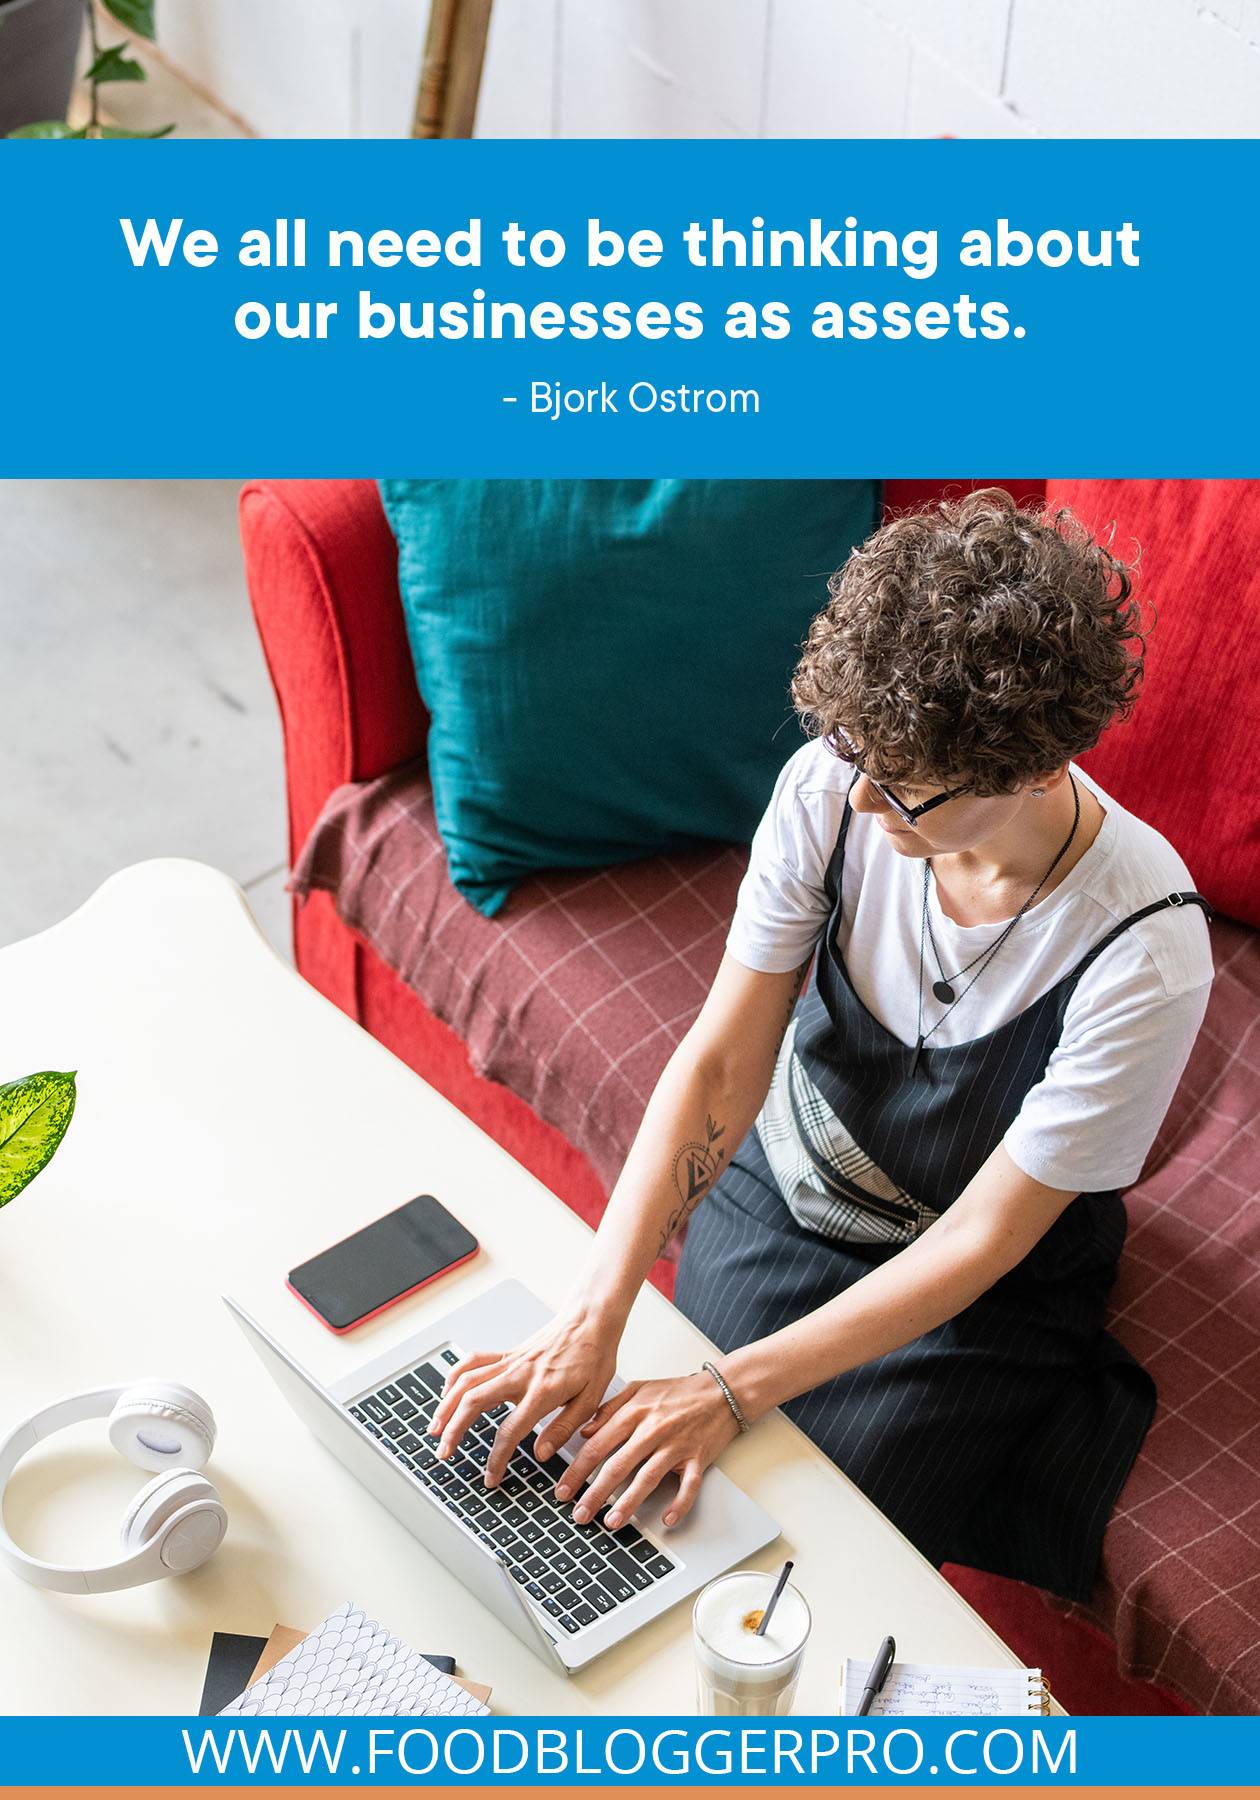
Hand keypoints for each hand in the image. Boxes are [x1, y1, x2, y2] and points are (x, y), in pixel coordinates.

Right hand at [428, 1304, 620, 1485]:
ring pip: (466, 1381)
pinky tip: (447, 1393)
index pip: (510, 1431)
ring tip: (436, 1429)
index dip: (496, 1458)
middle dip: (454, 1430)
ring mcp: (510, 1361)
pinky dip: (455, 1377)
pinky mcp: (507, 1353)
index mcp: (543, 1391)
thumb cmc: (593, 1356)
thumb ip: (564, 1428)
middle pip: (474, 1402)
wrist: (590, 1319)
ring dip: (446, 1405)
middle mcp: (520, 1374)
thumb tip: (540, 1454)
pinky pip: (473, 1362)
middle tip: (444, 1453)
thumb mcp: (591, 1398)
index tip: (491, 1477)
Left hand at [556, 1370, 739, 1530]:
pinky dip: (679, 1504)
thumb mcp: (638, 1389)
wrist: (721, 1391)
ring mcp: (676, 1446)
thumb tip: (584, 1431)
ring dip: (628, 1503)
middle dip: (594, 1493)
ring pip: (648, 1478)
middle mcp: (653, 1430)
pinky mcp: (697, 1459)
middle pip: (618, 1465)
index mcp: (635, 1412)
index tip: (563, 1489)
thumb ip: (609, 1408)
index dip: (577, 1469)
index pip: (598, 1445)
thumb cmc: (678, 1391)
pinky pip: (688, 1486)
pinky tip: (667, 1519)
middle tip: (579, 1514)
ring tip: (611, 1522)